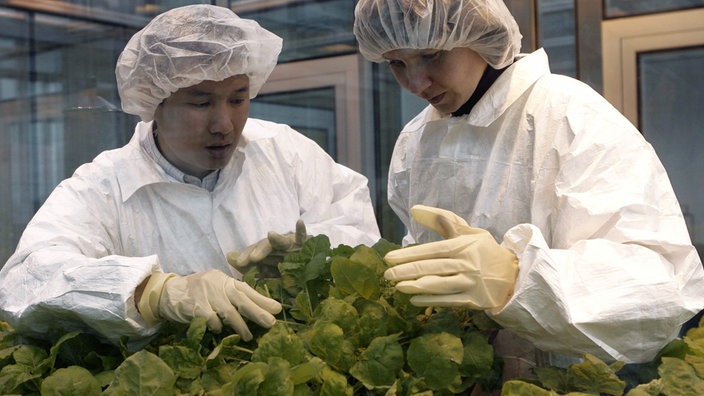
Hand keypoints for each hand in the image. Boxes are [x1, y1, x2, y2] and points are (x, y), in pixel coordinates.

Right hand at [137, 269, 281, 340]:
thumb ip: (232, 296)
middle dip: (258, 311)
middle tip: (272, 323)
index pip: (247, 289)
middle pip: (241, 298)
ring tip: (248, 336)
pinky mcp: (195, 305)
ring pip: (228, 311)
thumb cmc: (197, 293)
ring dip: (240, 325)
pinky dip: (217, 326)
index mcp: (225, 280)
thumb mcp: (216, 289)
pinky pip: (211, 318)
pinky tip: (219, 331)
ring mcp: (206, 294)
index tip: (278, 309)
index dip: (263, 299)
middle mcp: (218, 284)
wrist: (167, 292)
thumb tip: (257, 308)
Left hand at [227, 219, 309, 271]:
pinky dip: (301, 229)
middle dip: (259, 250)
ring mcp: (291, 244)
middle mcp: (277, 247)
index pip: (255, 252)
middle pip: (266, 245)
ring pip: (283, 241)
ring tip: (271, 235)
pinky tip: (299, 222)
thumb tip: (228, 256)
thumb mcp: (264, 270)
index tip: (239, 263)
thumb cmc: (283, 269)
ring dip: (277, 239)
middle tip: (252, 258)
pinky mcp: (304, 244)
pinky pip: (303, 237)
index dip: (246, 256)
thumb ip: (247, 265)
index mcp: (267, 254)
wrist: (307, 268)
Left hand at [384, 205, 517, 310]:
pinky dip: (430, 300)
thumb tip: (414, 209)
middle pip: (431, 268)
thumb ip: (442, 220)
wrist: (514, 274)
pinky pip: (447, 301)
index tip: (389, 258)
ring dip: (416, 286)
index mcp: (463, 246)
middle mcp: (466, 264)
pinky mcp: (473, 300)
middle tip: (387, 274)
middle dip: (406, 271)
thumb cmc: (485, 251)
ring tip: (398, 287)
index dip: (408, 254)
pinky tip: (414, 299)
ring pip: (438, 285)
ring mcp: (470, 284)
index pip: (431, 250)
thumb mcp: (467, 232)